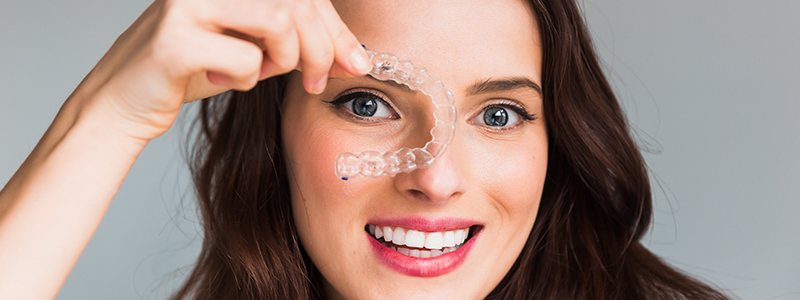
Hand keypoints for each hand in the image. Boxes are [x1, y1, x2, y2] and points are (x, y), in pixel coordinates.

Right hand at [76, 0, 370, 141]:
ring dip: (286, 59)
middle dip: (321, 48)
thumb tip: (357, 57)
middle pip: (294, 3)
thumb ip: (298, 44)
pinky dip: (248, 79)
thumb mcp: (255, 51)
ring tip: (264, 74)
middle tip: (316, 81)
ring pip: (277, 20)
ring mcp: (187, 4)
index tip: (355, 60)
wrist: (125, 103)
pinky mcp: (174, 39)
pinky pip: (245, 59)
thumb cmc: (192, 71)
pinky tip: (224, 79)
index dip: (334, 26)